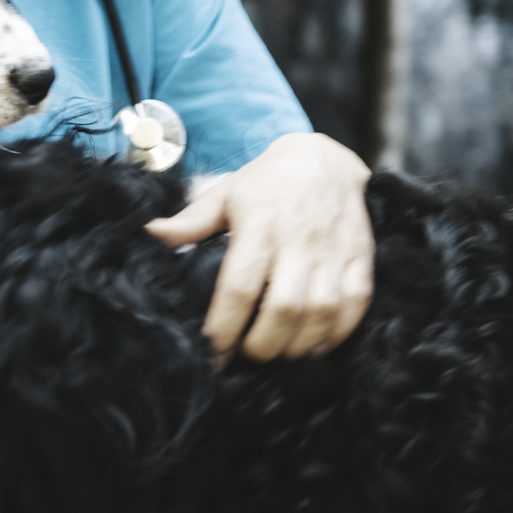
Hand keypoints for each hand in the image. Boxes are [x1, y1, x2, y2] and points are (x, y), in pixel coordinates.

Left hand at [145, 132, 372, 362]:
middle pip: (284, 307)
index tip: (212, 354)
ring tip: (281, 352)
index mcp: (259, 225)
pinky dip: (339, 331)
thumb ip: (191, 221)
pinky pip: (357, 301)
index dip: (224, 327)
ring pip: (322, 310)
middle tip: (249, 354)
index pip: (240, 286)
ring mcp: (333, 249)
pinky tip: (318, 344)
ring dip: (300, 343)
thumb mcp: (225, 193)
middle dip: (264, 343)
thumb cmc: (268, 181)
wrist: (326, 158)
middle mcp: (298, 239)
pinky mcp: (360, 255)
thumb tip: (152, 233)